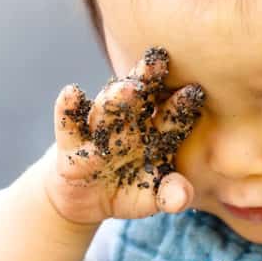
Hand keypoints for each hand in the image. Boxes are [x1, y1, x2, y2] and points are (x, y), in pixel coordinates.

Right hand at [43, 46, 204, 224]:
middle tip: (159, 60)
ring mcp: (98, 127)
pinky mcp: (70, 140)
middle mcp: (129, 121)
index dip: (182, 104)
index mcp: (156, 131)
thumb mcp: (150, 197)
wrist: (86, 199)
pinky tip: (71, 93)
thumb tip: (182, 199)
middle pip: (140, 97)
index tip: (193, 93)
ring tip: (125, 89)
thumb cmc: (129, 191)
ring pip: (106, 108)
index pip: (171, 114)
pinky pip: (69, 122)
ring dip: (114, 98)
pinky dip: (68, 109)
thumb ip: (169, 195)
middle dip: (148, 79)